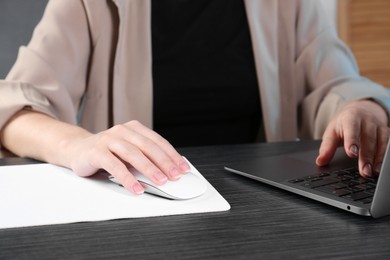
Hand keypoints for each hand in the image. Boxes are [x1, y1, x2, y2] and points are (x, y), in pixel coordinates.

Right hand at [64, 120, 190, 194]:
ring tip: (161, 182)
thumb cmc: (107, 152)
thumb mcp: (129, 151)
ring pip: (133, 154)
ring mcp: (109, 139)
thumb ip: (144, 157)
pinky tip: (137, 188)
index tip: (183, 168)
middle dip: (164, 162)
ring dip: (149, 169)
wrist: (77, 149)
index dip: (172, 155)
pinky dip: (128, 178)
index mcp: (134, 128)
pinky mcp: (96, 151)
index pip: (158, 142)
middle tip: (175, 176)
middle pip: (148, 147)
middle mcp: (122, 131)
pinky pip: (115, 166)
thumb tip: (168, 171)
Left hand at [316, 100, 389, 177]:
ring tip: (374, 172)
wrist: (361, 110)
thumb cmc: (344, 123)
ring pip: (381, 141)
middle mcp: (367, 120)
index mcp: (350, 117)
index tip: (351, 154)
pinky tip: (382, 166)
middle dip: (366, 156)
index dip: (352, 141)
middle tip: (364, 171)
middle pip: (368, 138)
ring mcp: (379, 126)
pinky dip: (385, 155)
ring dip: (378, 158)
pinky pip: (388, 144)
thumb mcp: (332, 132)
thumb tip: (320, 161)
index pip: (352, 128)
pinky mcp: (387, 132)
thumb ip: (327, 147)